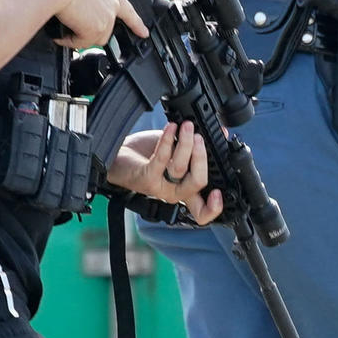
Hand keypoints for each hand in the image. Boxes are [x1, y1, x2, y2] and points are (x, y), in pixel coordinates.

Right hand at [40, 0, 146, 47]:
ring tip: (64, 27)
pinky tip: (61, 34)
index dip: (136, 23)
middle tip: (74, 27)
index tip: (143, 32)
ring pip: (94, 37)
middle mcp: (112, 3)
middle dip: (91, 31)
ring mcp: (106, 17)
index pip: (127, 9)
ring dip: (79, 36)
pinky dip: (70, 41)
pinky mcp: (96, 29)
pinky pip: (81, 43)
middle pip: (106, 28)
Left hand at [107, 122, 224, 225]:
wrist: (117, 156)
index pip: (202, 211)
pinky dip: (168, 141)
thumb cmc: (146, 156)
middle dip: (202, 157)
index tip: (219, 192)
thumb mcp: (176, 150)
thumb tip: (220, 131)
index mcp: (185, 190)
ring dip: (185, 143)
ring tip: (187, 127)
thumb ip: (195, 144)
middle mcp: (174, 193)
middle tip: (200, 137)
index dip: (214, 208)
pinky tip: (171, 128)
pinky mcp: (146, 178)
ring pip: (180, 169)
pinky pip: (162, 159)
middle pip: (198, 182)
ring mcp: (160, 188)